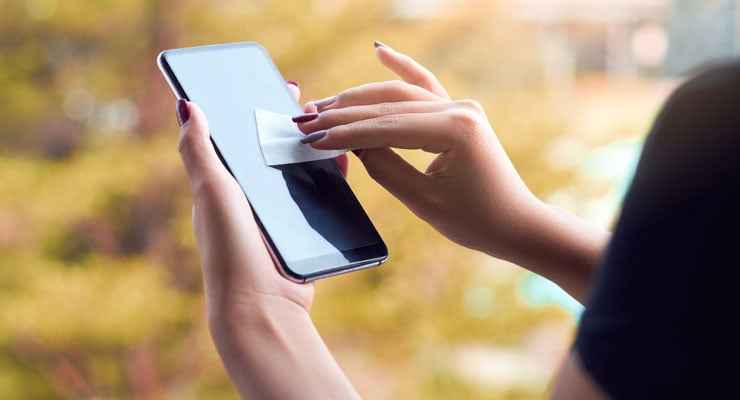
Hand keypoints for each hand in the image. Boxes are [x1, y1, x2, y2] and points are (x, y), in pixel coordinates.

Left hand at [176, 84, 357, 398]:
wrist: (262, 307)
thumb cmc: (231, 247)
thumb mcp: (212, 192)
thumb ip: (199, 150)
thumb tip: (185, 104)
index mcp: (219, 186)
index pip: (236, 137)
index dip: (253, 109)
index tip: (278, 86)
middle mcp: (244, 201)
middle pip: (268, 154)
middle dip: (290, 127)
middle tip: (315, 104)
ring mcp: (272, 218)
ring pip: (294, 175)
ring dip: (311, 151)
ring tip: (333, 128)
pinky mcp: (297, 234)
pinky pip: (314, 199)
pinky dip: (327, 179)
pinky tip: (342, 165)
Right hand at [297, 45, 539, 259]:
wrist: (515, 224)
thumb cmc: (475, 221)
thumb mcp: (423, 201)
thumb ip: (384, 168)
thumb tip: (352, 143)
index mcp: (455, 130)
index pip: (385, 127)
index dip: (345, 133)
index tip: (311, 138)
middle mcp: (460, 110)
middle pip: (389, 104)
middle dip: (344, 113)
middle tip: (306, 119)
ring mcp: (461, 108)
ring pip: (400, 94)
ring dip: (361, 97)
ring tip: (325, 104)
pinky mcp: (459, 113)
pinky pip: (425, 87)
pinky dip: (403, 69)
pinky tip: (380, 51)